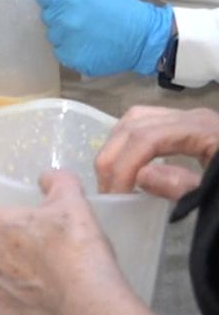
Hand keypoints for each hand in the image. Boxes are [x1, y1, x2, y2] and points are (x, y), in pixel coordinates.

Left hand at [0, 170, 128, 314]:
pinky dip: (25, 303)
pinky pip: (10, 306)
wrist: (88, 301)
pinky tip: (50, 300)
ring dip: (15, 277)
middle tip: (41, 251)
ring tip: (50, 278)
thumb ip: (57, 183)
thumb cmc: (74, 246)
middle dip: (8, 250)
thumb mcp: (72, 203)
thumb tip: (49, 178)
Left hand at [36, 0, 171, 77]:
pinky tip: (87, 45)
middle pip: (47, 16)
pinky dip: (70, 49)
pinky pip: (60, 52)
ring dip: (64, 33)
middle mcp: (64, 20)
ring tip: (86, 32)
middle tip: (80, 16)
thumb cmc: (121, 5)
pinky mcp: (72, 59)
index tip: (64, 0)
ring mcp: (66, 42)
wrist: (144, 37)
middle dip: (59, 14)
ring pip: (53, 35)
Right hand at [95, 106, 218, 197]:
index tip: (115, 197)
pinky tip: (128, 164)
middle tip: (106, 193)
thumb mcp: (217, 194)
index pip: (146, 138)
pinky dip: (127, 141)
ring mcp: (186, 117)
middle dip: (112, 160)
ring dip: (115, 149)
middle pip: (133, 126)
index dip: (123, 166)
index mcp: (203, 130)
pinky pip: (144, 122)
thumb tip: (139, 176)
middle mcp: (190, 116)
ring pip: (133, 120)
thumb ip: (183, 186)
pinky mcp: (185, 125)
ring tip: (112, 179)